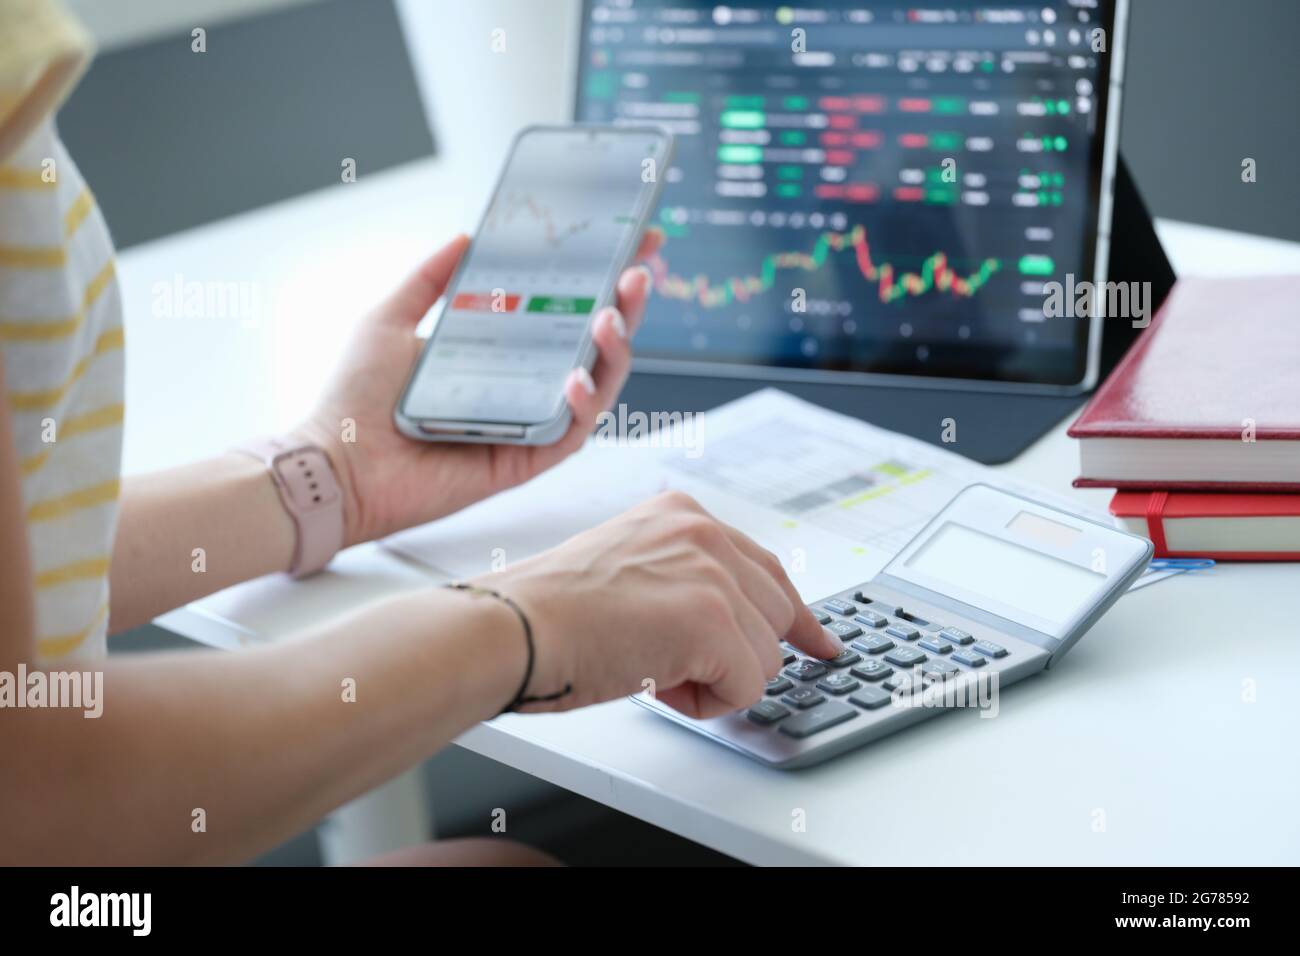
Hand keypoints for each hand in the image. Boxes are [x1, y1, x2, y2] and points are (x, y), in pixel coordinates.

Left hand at [295, 230, 663, 546]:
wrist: (337, 463)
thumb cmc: (355, 399)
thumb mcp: (389, 319)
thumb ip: (429, 279)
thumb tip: (467, 237)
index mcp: (500, 350)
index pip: (563, 308)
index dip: (602, 276)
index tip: (631, 239)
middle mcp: (523, 384)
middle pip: (593, 343)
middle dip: (625, 306)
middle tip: (636, 273)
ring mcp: (530, 421)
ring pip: (597, 385)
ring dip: (614, 350)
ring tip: (610, 317)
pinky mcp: (527, 458)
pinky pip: (572, 431)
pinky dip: (583, 403)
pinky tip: (576, 377)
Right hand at [471, 491, 841, 717]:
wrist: (514, 629)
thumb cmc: (550, 612)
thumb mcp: (629, 569)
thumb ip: (683, 580)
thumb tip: (731, 631)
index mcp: (682, 514)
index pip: (765, 568)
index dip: (792, 616)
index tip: (819, 641)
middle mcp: (704, 532)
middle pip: (775, 615)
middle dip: (736, 654)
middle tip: (673, 665)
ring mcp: (713, 574)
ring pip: (765, 657)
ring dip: (714, 678)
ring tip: (649, 664)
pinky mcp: (714, 622)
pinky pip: (747, 686)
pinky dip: (707, 702)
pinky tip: (658, 680)